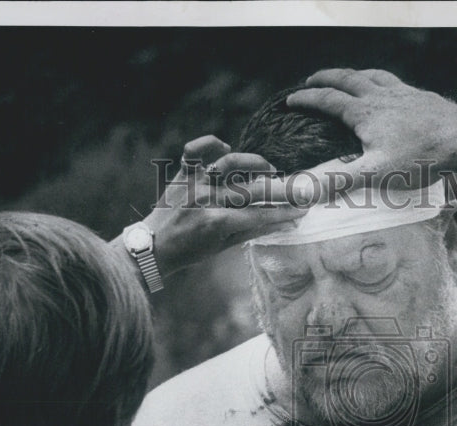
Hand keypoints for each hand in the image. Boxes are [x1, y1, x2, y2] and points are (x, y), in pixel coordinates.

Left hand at [143, 136, 306, 275]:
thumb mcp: (223, 247)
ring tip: (268, 169)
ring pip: (230, 163)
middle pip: (252, 190)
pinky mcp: (182, 172)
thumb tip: (281, 222)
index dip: (284, 213)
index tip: (302, 210)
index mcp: (216, 223)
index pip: (260, 216)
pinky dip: (210, 144)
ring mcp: (194, 183)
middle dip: (281, 191)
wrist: (154, 245)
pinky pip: (194, 149)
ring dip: (254, 163)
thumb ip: (252, 231)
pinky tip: (225, 149)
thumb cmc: (190, 250)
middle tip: (299, 189)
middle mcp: (206, 199)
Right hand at [286, 68, 456, 189]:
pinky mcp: (424, 98)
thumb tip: (304, 192)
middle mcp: (382, 96)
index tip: (291, 100)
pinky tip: (392, 93)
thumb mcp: (376, 174)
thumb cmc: (421, 158)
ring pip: (374, 77)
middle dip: (327, 78)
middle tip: (313, 79)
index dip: (307, 100)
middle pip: (348, 79)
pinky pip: (397, 84)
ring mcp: (405, 94)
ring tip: (350, 78)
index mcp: (365, 112)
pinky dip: (384, 84)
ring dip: (356, 75)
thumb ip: (340, 182)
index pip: (328, 100)